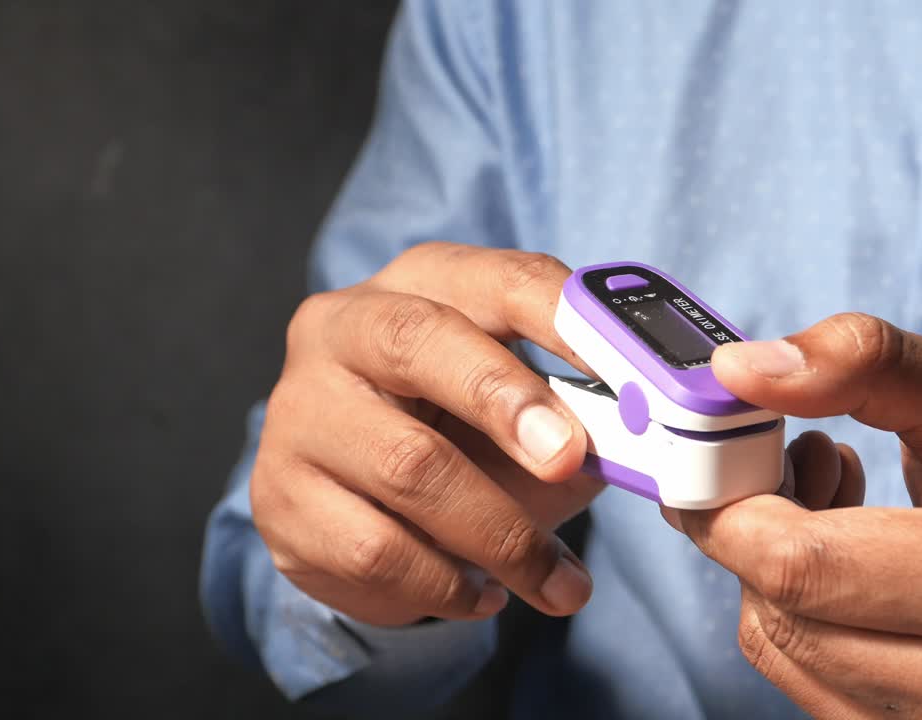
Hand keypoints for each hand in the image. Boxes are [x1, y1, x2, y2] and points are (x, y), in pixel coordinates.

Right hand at [251, 242, 601, 626]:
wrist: (350, 500)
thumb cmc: (457, 437)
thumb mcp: (521, 412)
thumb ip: (576, 416)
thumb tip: (641, 444)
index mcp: (416, 285)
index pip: (492, 280)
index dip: (560, 318)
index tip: (624, 368)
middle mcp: (341, 330)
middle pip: (420, 343)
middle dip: (505, 402)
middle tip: (570, 461)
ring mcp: (299, 413)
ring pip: (407, 466)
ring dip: (501, 536)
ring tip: (557, 582)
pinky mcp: (279, 499)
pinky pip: (377, 549)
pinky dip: (448, 583)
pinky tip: (482, 593)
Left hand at [674, 313, 921, 717]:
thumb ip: (866, 364)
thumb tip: (740, 371)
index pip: (799, 563)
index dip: (731, 496)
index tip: (723, 438)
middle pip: (775, 604)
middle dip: (749, 519)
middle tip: (783, 457)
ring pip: (773, 639)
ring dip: (768, 561)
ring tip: (829, 501)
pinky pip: (792, 673)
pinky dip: (787, 606)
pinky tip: (834, 561)